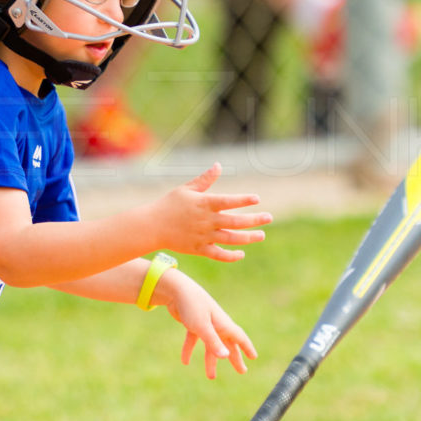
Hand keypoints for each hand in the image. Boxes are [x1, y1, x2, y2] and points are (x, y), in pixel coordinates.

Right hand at [147, 163, 270, 261]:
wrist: (151, 226)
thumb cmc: (169, 205)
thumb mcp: (186, 189)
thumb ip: (205, 179)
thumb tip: (219, 165)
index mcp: (203, 204)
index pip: (228, 201)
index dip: (243, 200)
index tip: (257, 199)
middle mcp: (206, 221)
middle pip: (234, 221)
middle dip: (253, 220)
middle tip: (269, 217)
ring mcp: (203, 236)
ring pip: (230, 239)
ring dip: (247, 238)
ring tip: (261, 235)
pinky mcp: (199, 249)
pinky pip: (218, 254)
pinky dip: (230, 256)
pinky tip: (241, 253)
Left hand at [162, 271, 257, 379]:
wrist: (175, 289)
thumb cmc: (192, 306)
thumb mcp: (202, 326)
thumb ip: (213, 342)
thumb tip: (226, 357)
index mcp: (222, 323)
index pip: (239, 337)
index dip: (247, 347)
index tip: (254, 357)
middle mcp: (216, 324)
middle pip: (228, 344)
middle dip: (235, 358)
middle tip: (242, 371)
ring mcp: (204, 323)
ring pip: (211, 345)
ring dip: (211, 360)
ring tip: (211, 377)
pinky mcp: (192, 323)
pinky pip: (194, 340)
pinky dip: (190, 350)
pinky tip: (184, 361)